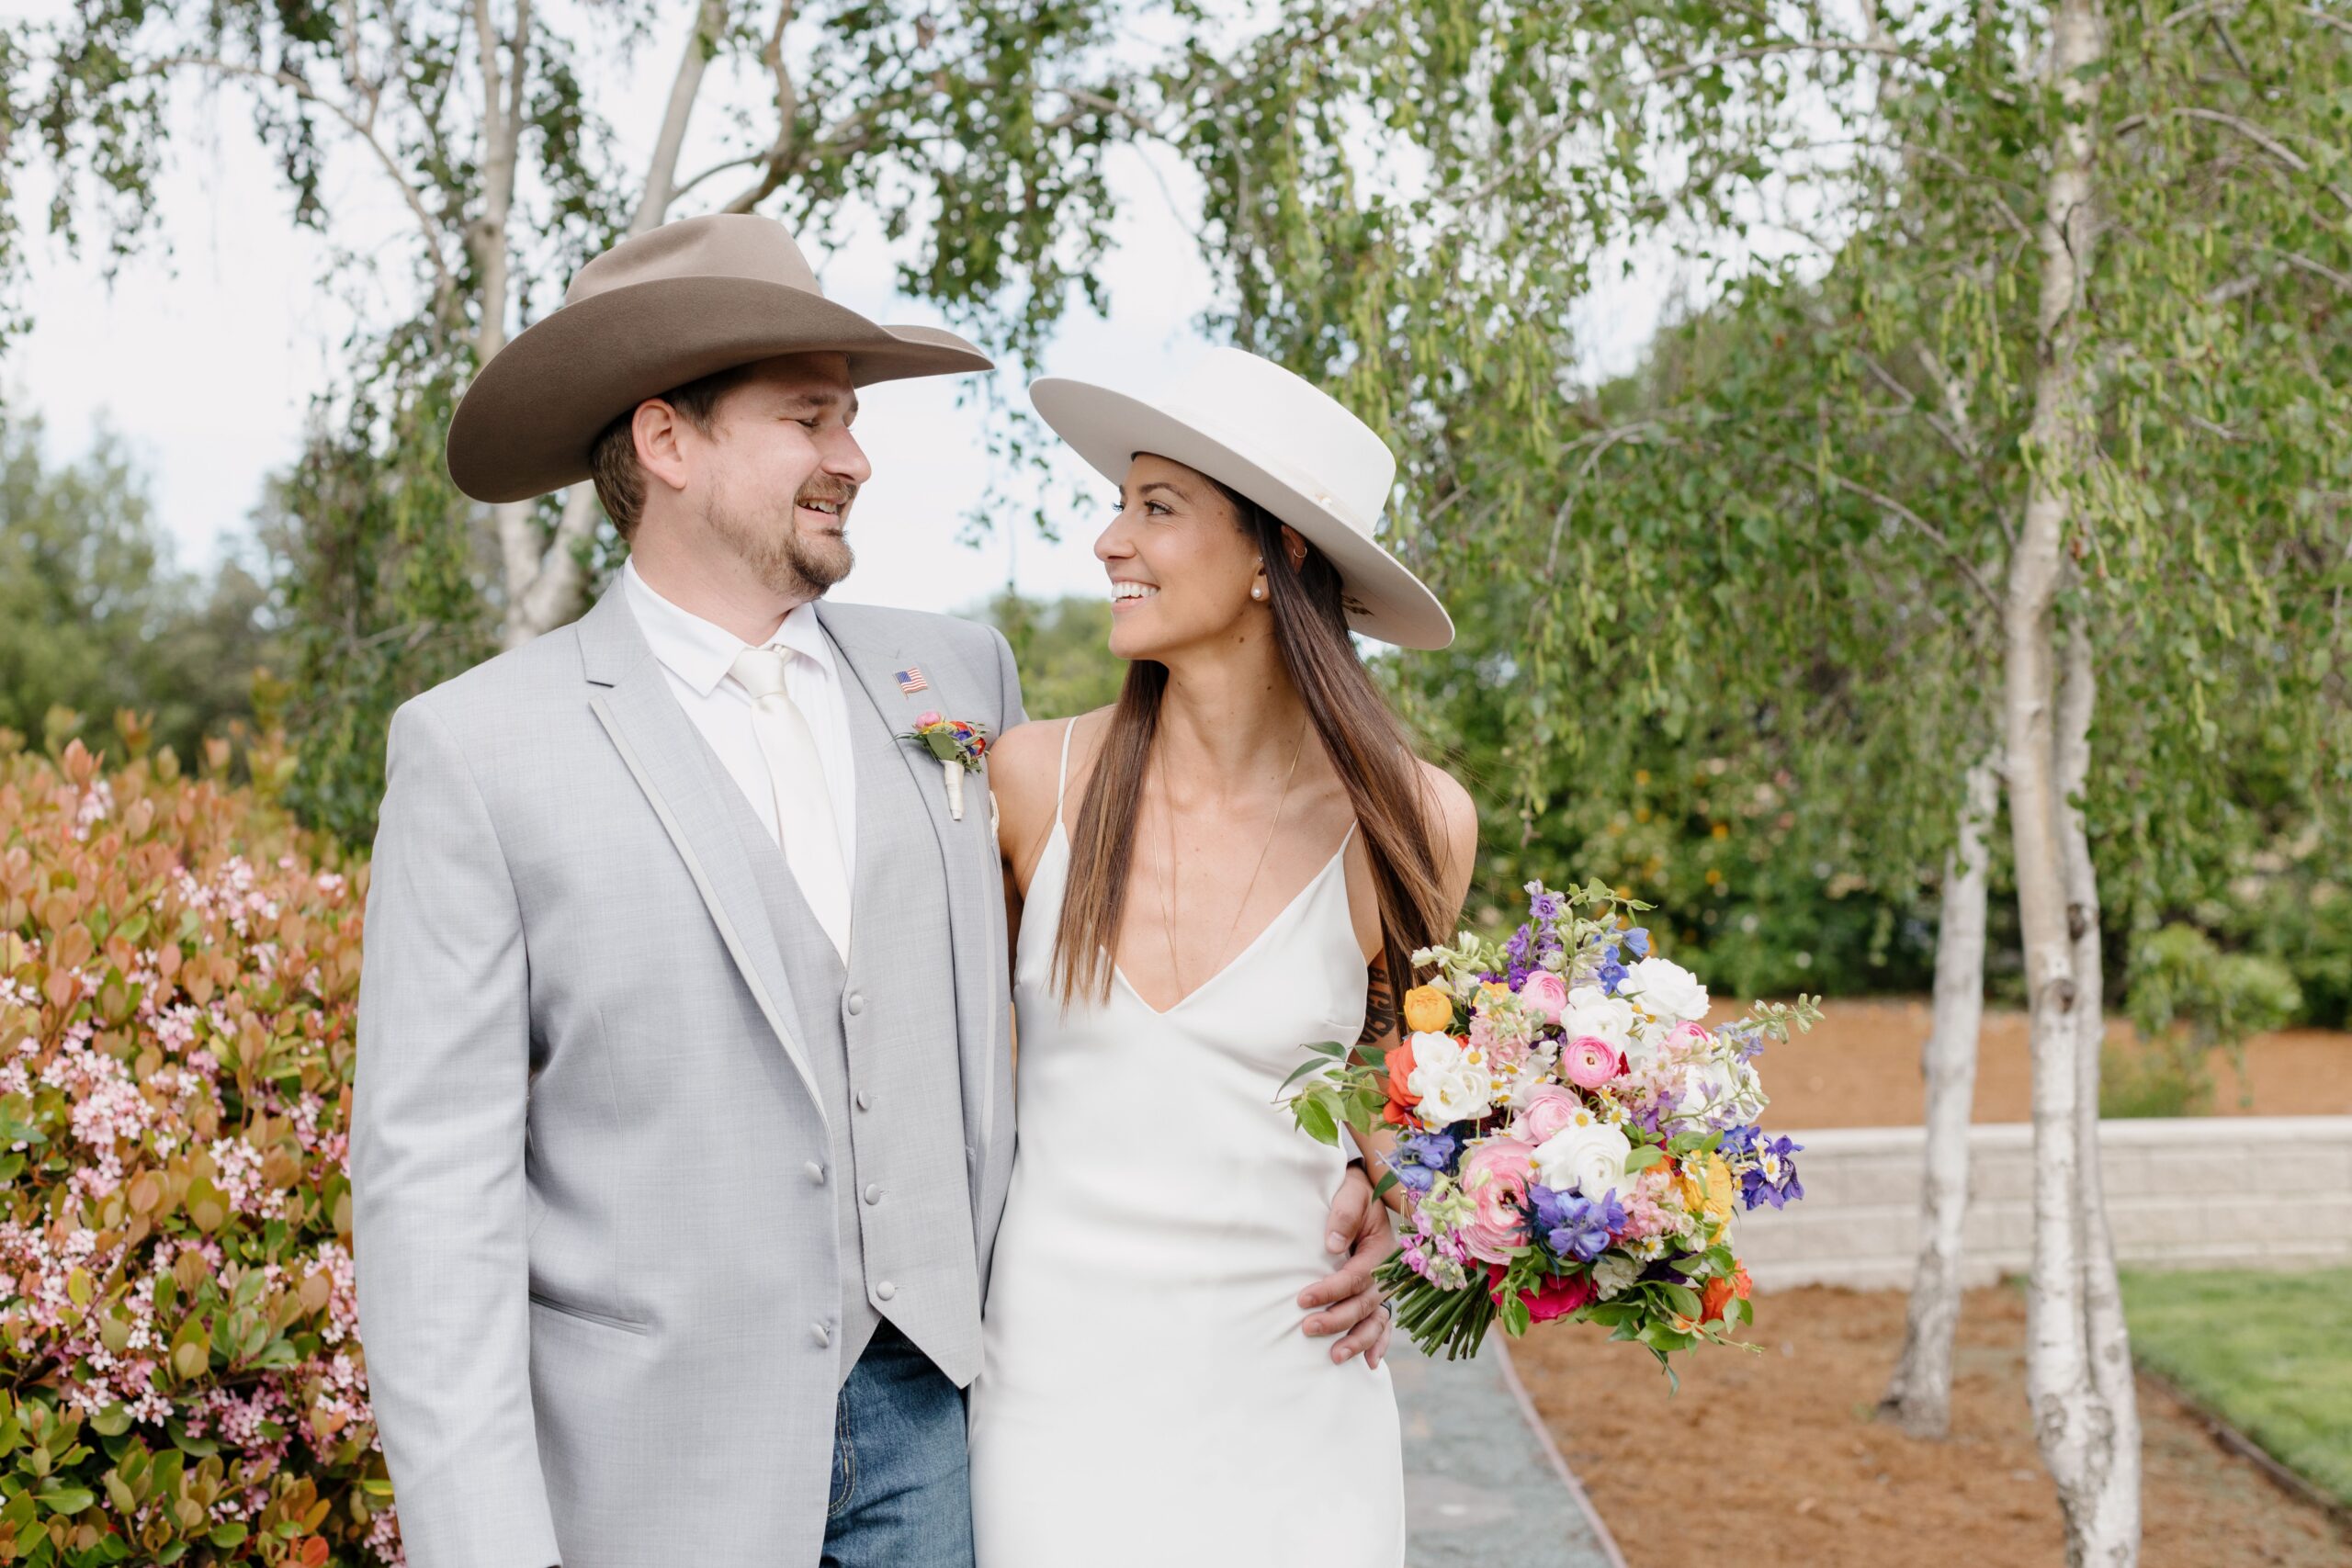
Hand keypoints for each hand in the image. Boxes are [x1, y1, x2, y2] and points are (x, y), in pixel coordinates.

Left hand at [1297, 1160, 1398, 1369]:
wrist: (1365, 1191)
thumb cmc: (1355, 1193)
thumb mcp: (1351, 1194)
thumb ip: (1343, 1216)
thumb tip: (1332, 1245)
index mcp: (1381, 1250)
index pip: (1356, 1277)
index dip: (1330, 1290)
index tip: (1303, 1300)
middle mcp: (1387, 1273)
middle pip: (1364, 1304)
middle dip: (1337, 1320)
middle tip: (1307, 1329)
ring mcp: (1384, 1286)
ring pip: (1375, 1320)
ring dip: (1357, 1341)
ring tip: (1334, 1357)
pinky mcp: (1378, 1293)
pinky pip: (1383, 1323)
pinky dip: (1378, 1344)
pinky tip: (1367, 1364)